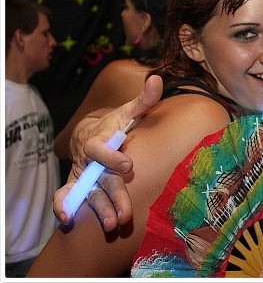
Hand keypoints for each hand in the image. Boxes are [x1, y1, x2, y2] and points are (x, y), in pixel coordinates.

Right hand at [53, 75, 162, 229]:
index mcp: (100, 140)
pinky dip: (63, 207)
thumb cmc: (114, 124)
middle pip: (100, 180)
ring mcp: (84, 175)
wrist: (89, 134)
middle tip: (124, 214)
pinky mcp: (79, 186)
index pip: (101, 148)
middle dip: (112, 196)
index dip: (111, 156)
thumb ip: (144, 100)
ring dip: (99, 209)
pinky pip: (67, 197)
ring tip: (111, 225)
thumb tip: (157, 79)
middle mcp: (90, 160)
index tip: (127, 165)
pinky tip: (67, 221)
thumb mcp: (128, 111)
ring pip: (89, 194)